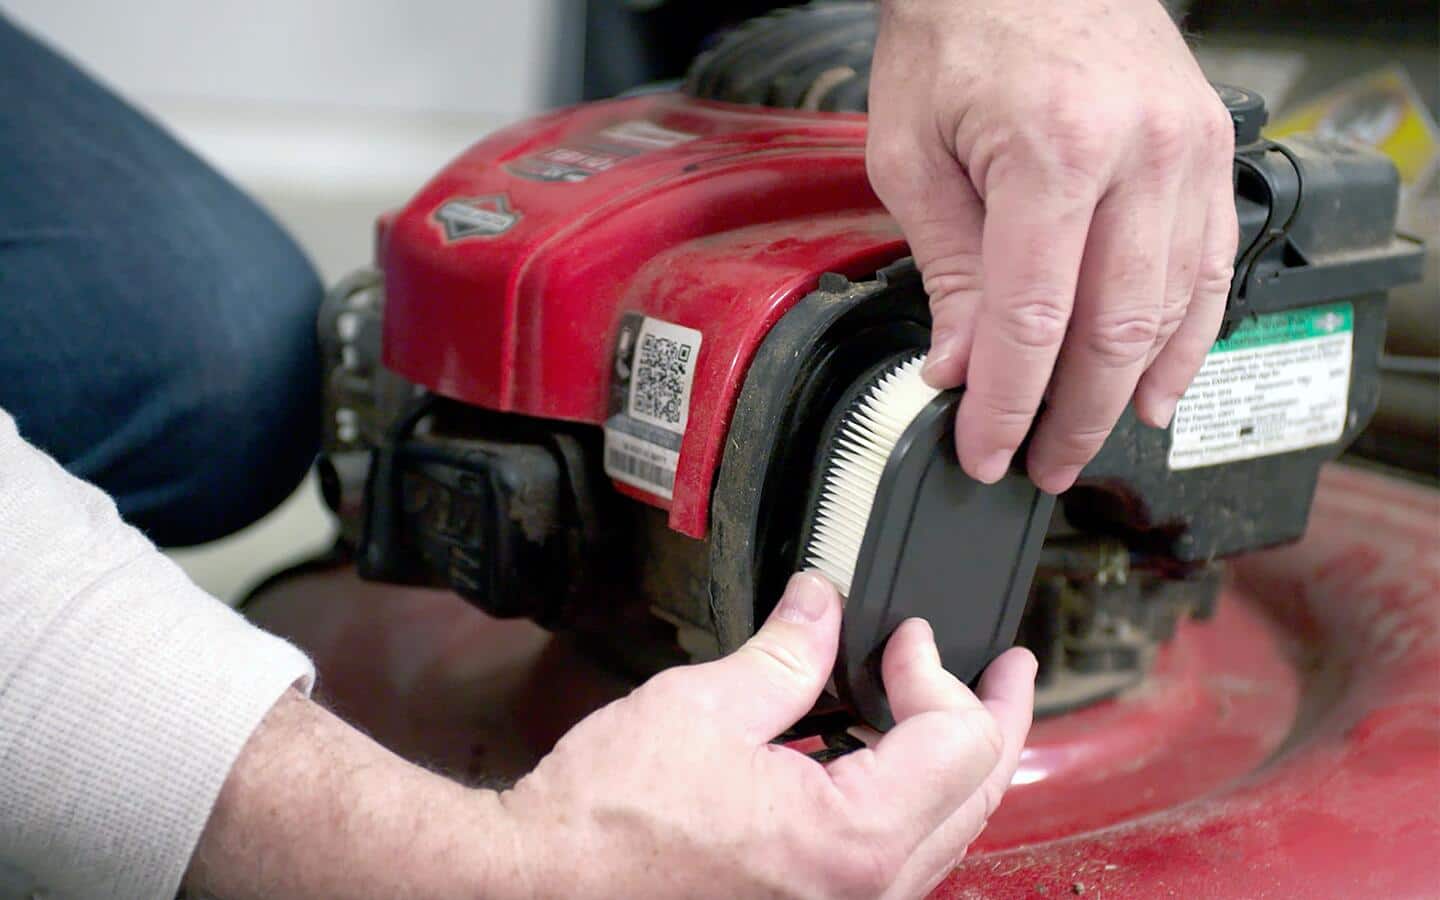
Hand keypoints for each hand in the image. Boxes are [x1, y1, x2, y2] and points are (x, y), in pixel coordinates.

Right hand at [499, 572, 1036, 898]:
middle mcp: (866, 894)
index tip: (901, 634)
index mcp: (853, 841)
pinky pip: (899, 860)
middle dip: (995, 717)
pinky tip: (888, 762)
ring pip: (946, 835)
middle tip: (1007, 668)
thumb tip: (822, 602)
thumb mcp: (703, 709)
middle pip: (976, 795)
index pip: (955, 740)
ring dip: (960, 763)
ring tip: (959, 705)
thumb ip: (786, 652)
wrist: (542, 892)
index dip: (936, 670)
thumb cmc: (606, 825)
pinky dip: (914, 803)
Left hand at [867, 0, 1237, 493]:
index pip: (1032, 323)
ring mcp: (1188, 151)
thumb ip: (943, 266)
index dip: (1007, 406)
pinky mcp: (1209, 148)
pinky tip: (1157, 383)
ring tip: (1091, 440)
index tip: (985, 451)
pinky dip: (1186, 337)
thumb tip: (960, 365)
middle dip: (1072, 419)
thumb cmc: (959, 27)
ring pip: (1171, 311)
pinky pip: (1211, 267)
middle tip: (1041, 467)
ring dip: (1130, 391)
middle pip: (1112, 333)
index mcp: (1052, 151)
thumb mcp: (911, 151)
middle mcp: (1137, 154)